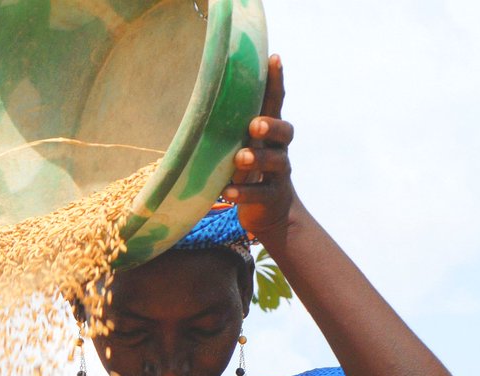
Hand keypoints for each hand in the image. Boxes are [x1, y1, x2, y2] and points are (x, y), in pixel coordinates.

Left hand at [222, 54, 295, 240]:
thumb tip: (194, 102)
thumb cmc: (248, 171)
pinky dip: (244, 193)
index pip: (276, 103)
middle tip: (253, 124)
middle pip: (285, 131)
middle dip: (271, 125)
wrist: (270, 212)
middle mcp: (279, 149)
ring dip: (258, 158)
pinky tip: (228, 192)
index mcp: (269, 133)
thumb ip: (229, 129)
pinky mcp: (272, 198)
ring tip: (240, 158)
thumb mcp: (241, 146)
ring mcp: (279, 175)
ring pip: (276, 162)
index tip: (273, 59)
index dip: (276, 82)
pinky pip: (261, 194)